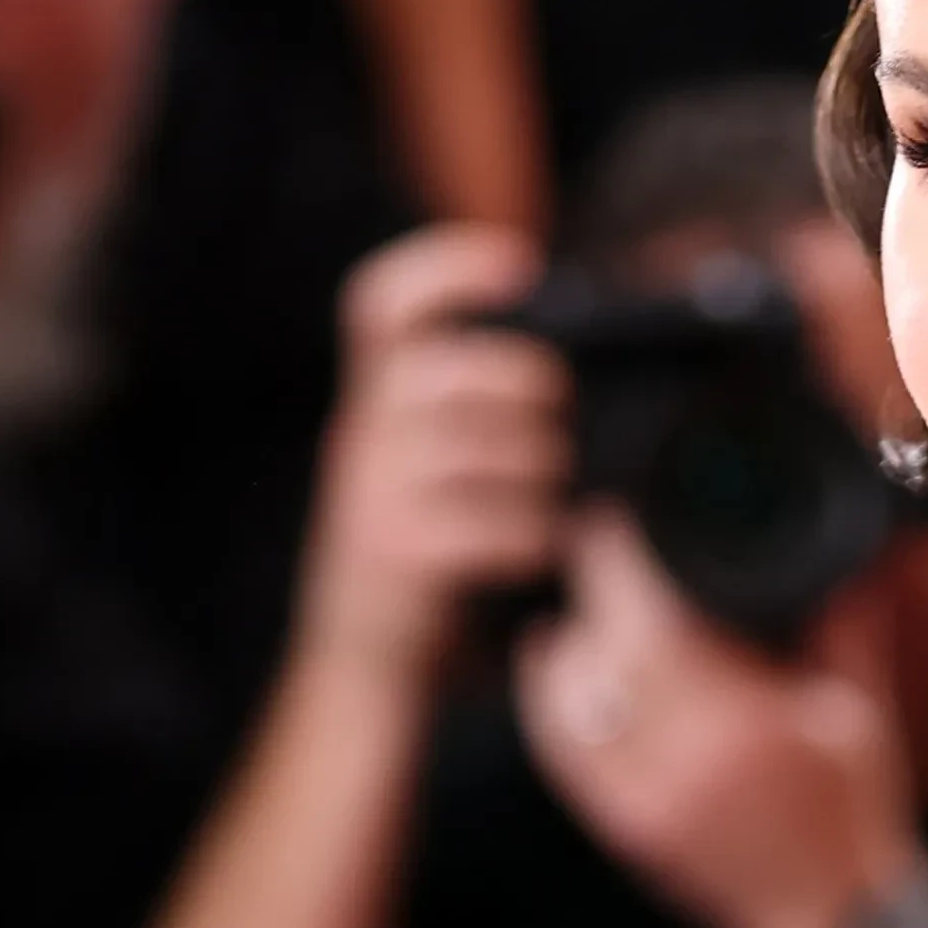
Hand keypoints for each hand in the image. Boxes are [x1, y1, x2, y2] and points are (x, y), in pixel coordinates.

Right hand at [295, 221, 564, 682]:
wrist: (360, 663)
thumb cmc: (421, 555)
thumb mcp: (425, 468)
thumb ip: (468, 413)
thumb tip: (569, 368)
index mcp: (371, 400)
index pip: (382, 304)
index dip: (447, 267)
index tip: (520, 265)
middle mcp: (359, 434)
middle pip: (453, 367)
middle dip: (530, 385)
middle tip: (565, 419)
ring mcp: (369, 493)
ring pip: (483, 446)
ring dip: (543, 469)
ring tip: (563, 495)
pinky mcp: (393, 553)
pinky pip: (488, 523)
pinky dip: (534, 534)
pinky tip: (548, 548)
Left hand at [517, 504, 927, 927]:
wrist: (832, 921)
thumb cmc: (852, 813)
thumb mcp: (859, 711)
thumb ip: (838, 625)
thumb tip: (829, 547)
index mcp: (745, 729)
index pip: (649, 622)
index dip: (617, 560)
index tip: (613, 517)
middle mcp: (684, 766)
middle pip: (602, 651)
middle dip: (593, 589)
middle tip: (597, 544)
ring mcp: (647, 803)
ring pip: (569, 698)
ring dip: (569, 641)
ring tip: (584, 604)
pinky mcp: (626, 828)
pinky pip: (562, 750)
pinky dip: (547, 698)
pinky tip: (552, 657)